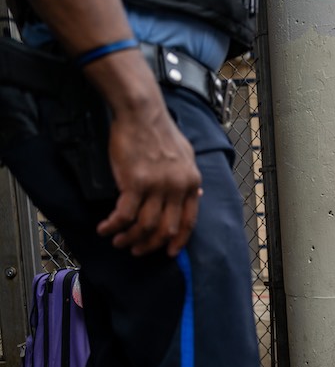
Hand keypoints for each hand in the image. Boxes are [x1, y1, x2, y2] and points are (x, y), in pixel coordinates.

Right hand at [96, 93, 200, 256]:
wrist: (142, 113)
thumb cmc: (161, 131)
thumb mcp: (186, 154)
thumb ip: (190, 177)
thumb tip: (197, 193)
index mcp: (191, 183)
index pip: (189, 222)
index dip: (178, 242)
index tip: (169, 252)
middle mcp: (177, 188)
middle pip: (166, 229)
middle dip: (150, 245)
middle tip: (137, 250)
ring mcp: (157, 186)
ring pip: (145, 226)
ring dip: (130, 238)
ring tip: (118, 241)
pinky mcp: (135, 182)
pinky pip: (124, 214)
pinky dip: (113, 226)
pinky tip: (105, 228)